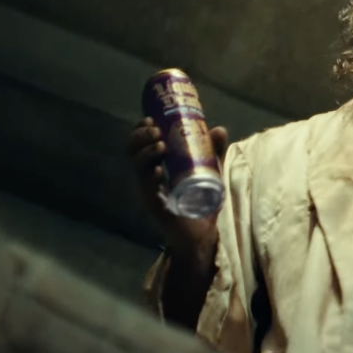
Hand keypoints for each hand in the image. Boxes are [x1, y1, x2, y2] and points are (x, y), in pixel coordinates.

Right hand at [127, 117, 227, 264]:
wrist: (202, 233)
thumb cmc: (202, 201)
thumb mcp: (209, 171)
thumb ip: (213, 151)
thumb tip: (219, 128)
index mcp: (156, 166)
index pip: (140, 144)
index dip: (141, 130)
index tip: (151, 119)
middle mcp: (148, 178)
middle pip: (133, 153)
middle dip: (141, 138)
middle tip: (155, 130)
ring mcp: (149, 192)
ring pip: (138, 169)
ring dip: (146, 154)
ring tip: (160, 146)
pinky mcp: (155, 207)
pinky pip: (148, 191)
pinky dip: (151, 179)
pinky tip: (158, 172)